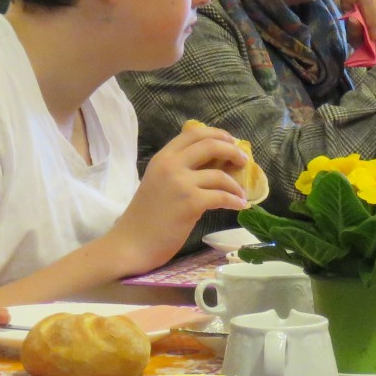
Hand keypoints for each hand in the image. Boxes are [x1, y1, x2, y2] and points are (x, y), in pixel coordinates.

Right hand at [103, 121, 248, 271]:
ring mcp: (181, 183)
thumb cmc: (146, 217)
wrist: (132, 243)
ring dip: (236, 184)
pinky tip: (239, 205)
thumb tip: (214, 164)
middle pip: (210, 145)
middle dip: (232, 150)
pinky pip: (221, 196)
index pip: (193, 133)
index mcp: (163, 158)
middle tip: (243, 160)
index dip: (217, 134)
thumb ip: (179, 170)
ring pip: (219, 175)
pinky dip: (234, 201)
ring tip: (241, 194)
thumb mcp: (159, 182)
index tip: (230, 141)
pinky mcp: (190, 203)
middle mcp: (171, 165)